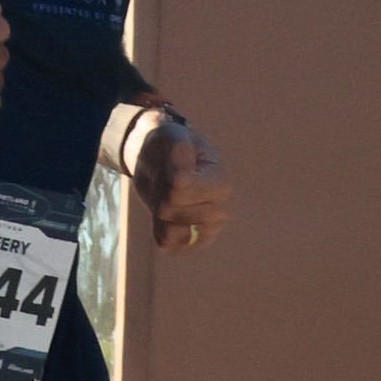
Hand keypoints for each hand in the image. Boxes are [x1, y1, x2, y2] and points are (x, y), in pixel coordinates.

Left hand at [129, 108, 230, 253]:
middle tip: (168, 179)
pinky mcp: (192, 243)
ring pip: (167, 231)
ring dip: (158, 211)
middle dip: (160, 193)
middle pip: (168, 209)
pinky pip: (165, 243)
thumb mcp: (173, 136)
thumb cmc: (170, 145)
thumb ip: (178, 152)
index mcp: (222, 183)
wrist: (163, 160)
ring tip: (167, 195)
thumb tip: (180, 180)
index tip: (173, 167)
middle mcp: (221, 211)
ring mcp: (208, 231)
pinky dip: (158, 227)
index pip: (178, 192)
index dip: (166, 180)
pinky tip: (166, 212)